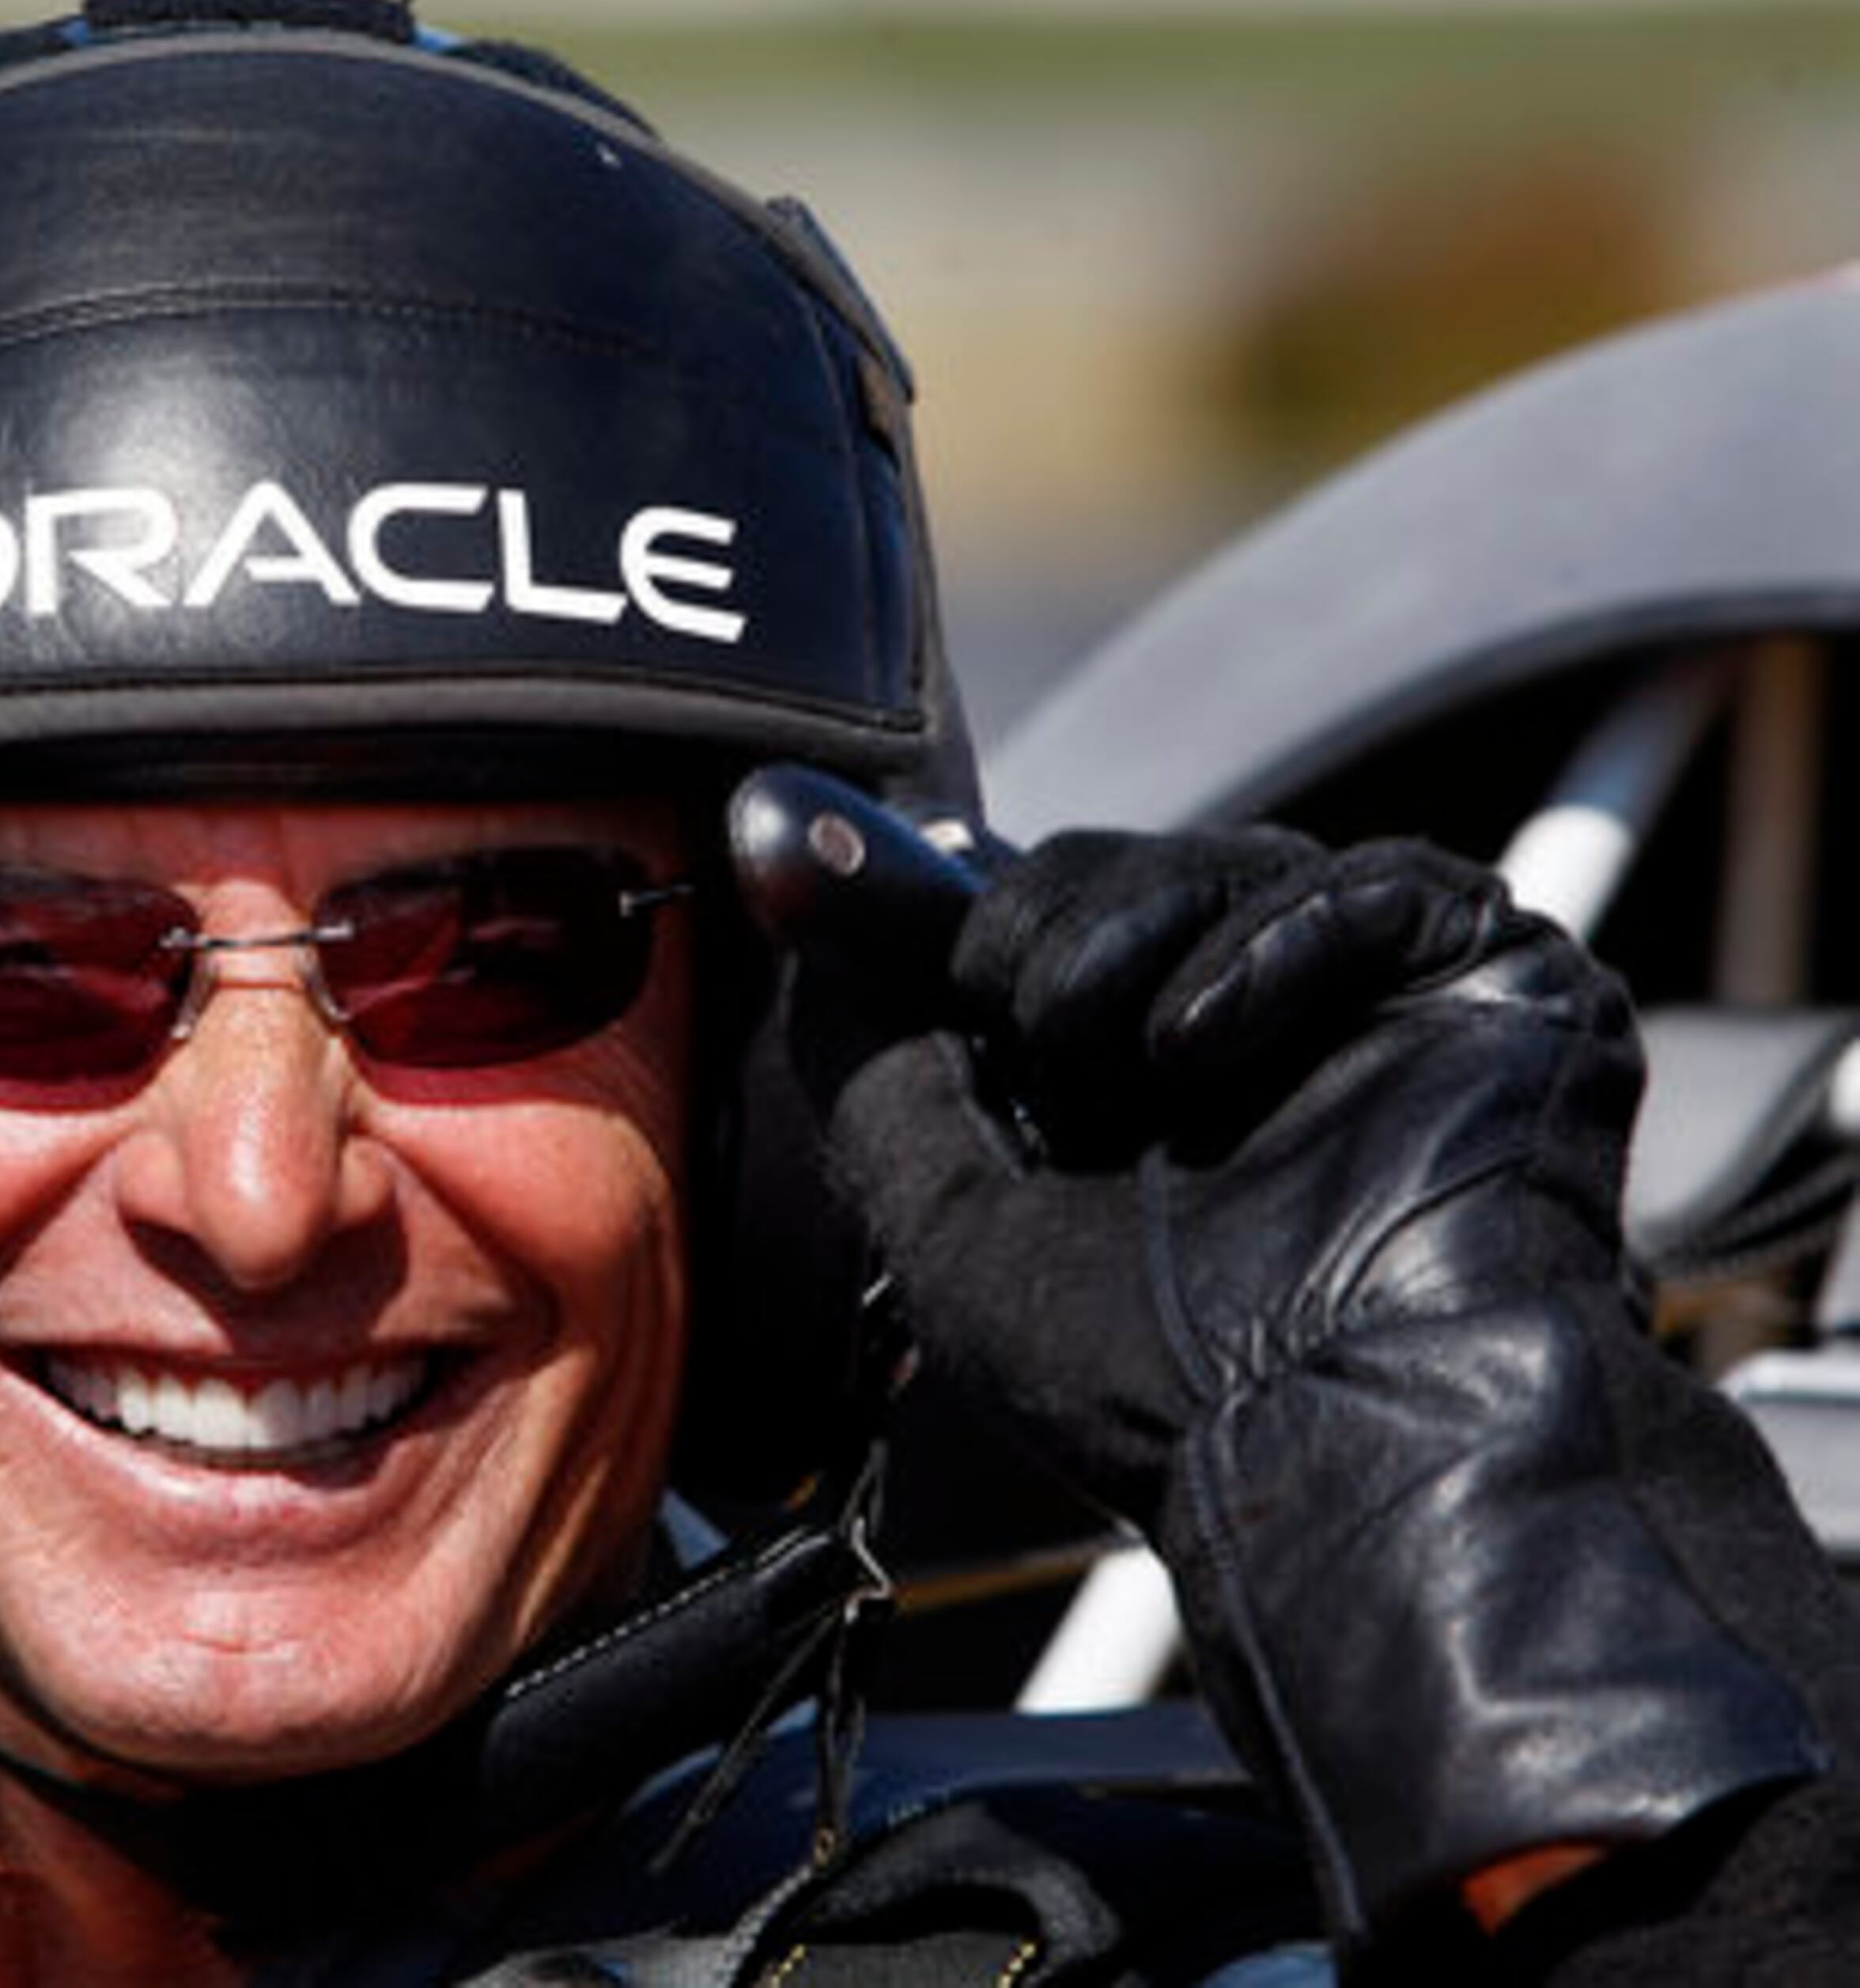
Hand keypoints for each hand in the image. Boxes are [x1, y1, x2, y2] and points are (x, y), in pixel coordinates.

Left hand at [802, 826, 1821, 1939]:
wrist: (1339, 1449)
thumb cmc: (1155, 1384)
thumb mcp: (950, 1220)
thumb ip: (875, 1077)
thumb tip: (813, 940)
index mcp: (1130, 1095)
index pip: (1028, 927)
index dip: (935, 907)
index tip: (818, 869)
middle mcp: (1253, 1041)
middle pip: (1112, 873)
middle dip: (1030, 933)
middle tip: (1029, 1039)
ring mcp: (1379, 1008)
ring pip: (1225, 859)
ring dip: (1123, 931)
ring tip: (1107, 1054)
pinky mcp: (1495, 985)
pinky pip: (1376, 885)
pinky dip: (1264, 940)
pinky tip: (1194, 1041)